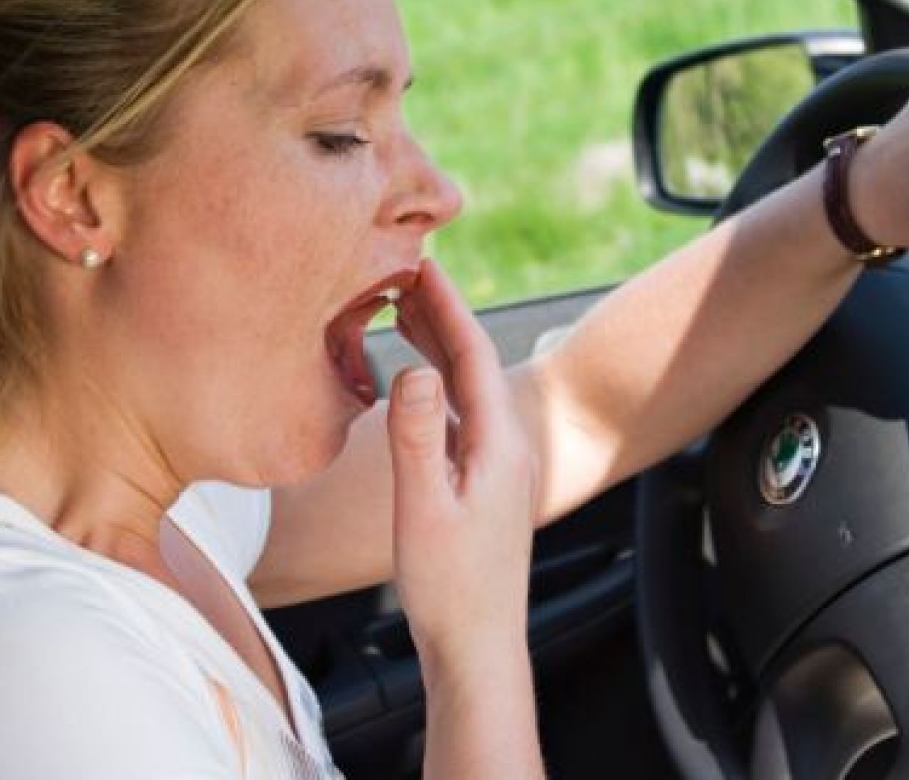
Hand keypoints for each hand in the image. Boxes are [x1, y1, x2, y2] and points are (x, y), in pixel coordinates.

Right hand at [385, 258, 535, 669]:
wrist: (478, 647)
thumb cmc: (451, 588)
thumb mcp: (424, 508)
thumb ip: (417, 438)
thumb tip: (414, 370)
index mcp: (498, 446)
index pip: (472, 353)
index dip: (446, 304)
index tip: (422, 262)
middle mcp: (506, 448)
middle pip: (472, 362)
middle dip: (439, 313)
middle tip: (404, 270)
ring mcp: (497, 467)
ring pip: (465, 387)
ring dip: (437, 345)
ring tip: (403, 310)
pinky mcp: (483, 485)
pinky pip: (457, 413)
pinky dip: (435, 383)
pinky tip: (414, 382)